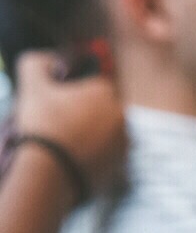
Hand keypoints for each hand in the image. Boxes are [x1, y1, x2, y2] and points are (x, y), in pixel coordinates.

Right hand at [11, 51, 127, 194]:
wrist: (53, 171)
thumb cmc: (43, 124)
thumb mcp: (32, 84)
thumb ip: (38, 63)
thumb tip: (50, 61)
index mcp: (105, 92)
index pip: (93, 84)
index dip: (75, 92)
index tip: (60, 103)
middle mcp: (122, 115)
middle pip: (102, 109)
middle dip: (86, 114)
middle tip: (63, 125)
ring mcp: (126, 142)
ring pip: (107, 132)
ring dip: (92, 134)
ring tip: (68, 142)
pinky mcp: (124, 165)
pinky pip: (109, 154)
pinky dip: (97, 154)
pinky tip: (77, 156)